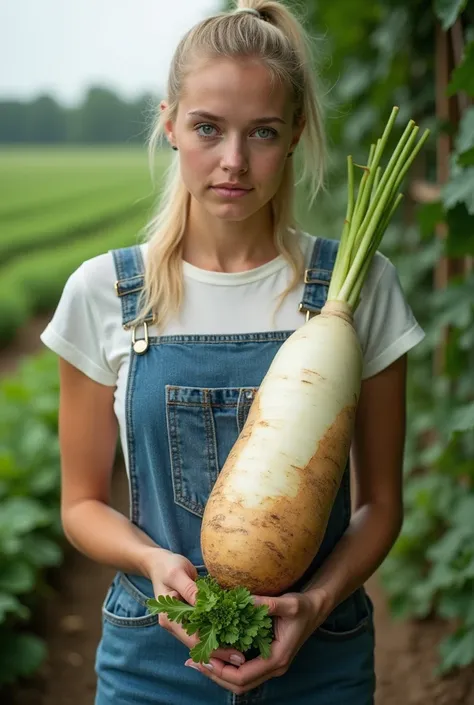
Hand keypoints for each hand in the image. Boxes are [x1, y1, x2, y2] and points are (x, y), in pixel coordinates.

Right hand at [146, 549, 245, 667]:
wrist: (159, 563)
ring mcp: (183, 622)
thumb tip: (207, 605)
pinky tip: (235, 631)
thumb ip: (190, 590)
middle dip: (220, 652)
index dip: (215, 651)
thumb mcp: (177, 574)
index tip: (236, 656)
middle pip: (200, 645)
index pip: (194, 642)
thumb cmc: (167, 567)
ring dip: (221, 643)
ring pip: (203, 638)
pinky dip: (218, 630)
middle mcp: (176, 626)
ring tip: (242, 647)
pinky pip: (205, 626)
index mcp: (169, 620)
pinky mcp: (190, 616)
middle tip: (242, 657)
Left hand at [184, 588, 328, 694]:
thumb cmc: (302, 607)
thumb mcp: (288, 603)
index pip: (243, 676)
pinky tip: (214, 653)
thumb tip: (245, 600)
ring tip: (197, 659)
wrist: (315, 608)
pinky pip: (244, 670)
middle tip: (192, 662)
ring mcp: (270, 664)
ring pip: (240, 680)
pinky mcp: (266, 658)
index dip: (221, 670)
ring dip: (219, 672)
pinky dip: (227, 666)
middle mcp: (273, 667)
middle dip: (215, 675)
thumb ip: (267, 604)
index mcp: (277, 659)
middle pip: (239, 684)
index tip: (203, 658)